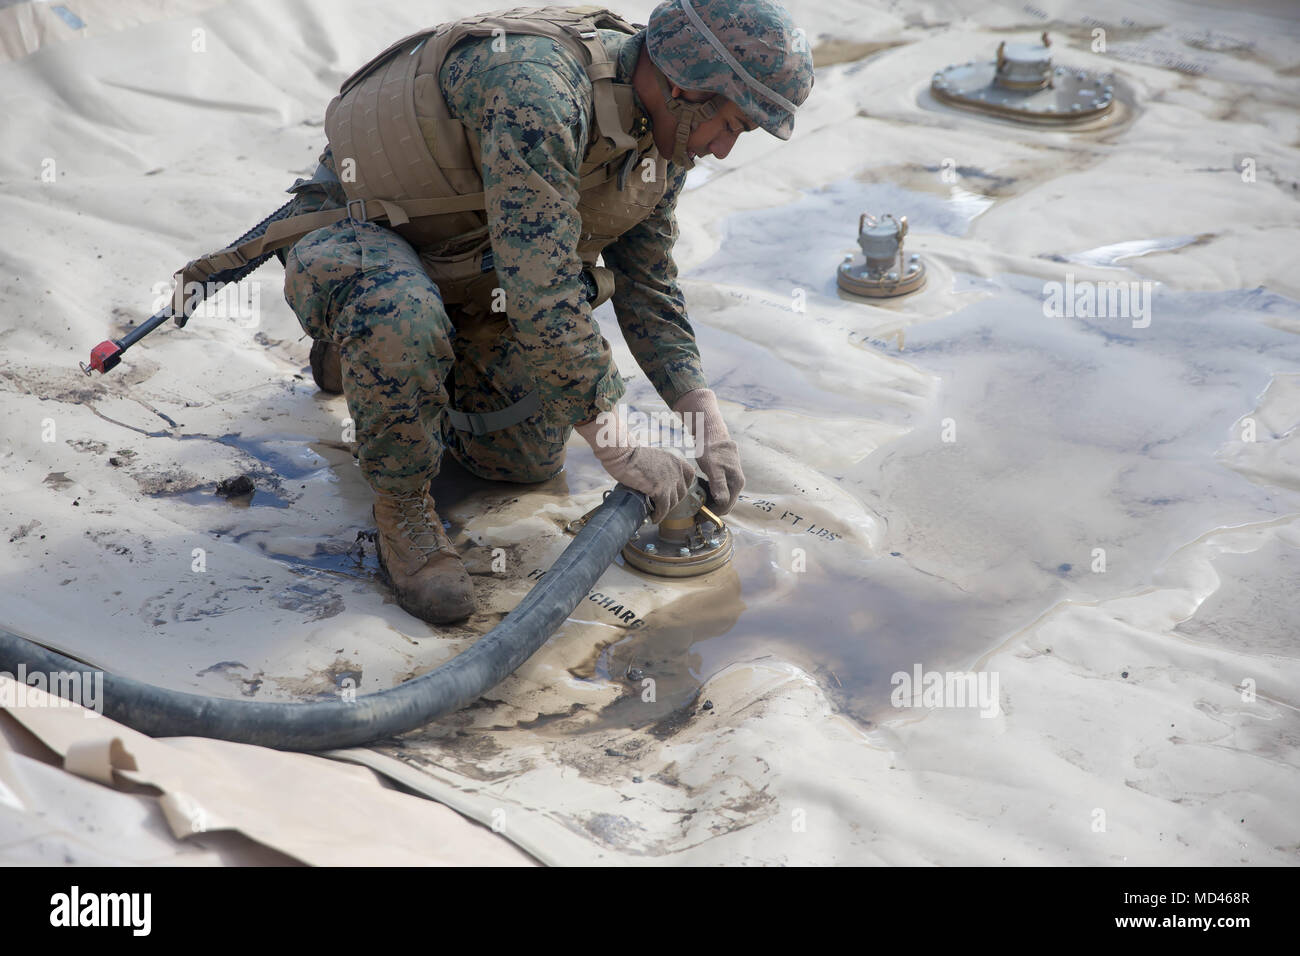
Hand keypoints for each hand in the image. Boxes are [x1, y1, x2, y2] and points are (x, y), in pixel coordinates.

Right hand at [576, 411, 696, 522]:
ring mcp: (670, 480)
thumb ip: (660, 467)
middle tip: (661, 504)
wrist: (622, 454)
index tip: (674, 492)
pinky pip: (663, 508)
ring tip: (655, 512)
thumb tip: (657, 481)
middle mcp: (676, 469)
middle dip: (673, 500)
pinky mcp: (661, 490)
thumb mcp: (653, 457)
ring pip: (673, 502)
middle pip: (682, 492)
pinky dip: (658, 515)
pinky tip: (653, 517)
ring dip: (664, 509)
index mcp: (675, 459)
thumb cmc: (630, 454)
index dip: (682, 485)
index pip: (690, 475)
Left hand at [672, 388, 743, 513]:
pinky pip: (720, 489)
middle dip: (711, 510)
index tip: (698, 518)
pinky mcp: (726, 474)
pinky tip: (700, 491)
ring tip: (696, 503)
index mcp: (736, 483)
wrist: (712, 431)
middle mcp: (737, 482)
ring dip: (711, 502)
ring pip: (722, 497)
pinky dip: (710, 494)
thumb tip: (723, 502)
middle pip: (725, 504)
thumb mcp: (713, 468)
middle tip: (695, 512)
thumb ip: (718, 486)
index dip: (712, 514)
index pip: (726, 507)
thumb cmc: (711, 449)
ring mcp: (732, 478)